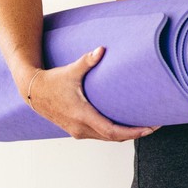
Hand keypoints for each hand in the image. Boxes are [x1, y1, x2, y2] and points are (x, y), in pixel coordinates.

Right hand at [24, 48, 156, 140]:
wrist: (32, 92)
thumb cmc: (52, 81)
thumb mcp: (71, 71)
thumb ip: (87, 61)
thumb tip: (101, 49)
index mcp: (82, 115)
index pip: (113, 131)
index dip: (133, 132)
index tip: (149, 128)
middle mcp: (80, 128)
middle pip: (113, 138)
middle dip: (135, 133)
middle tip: (155, 125)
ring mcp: (77, 131)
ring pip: (107, 138)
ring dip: (125, 135)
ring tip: (144, 126)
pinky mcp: (75, 130)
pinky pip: (99, 136)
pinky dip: (114, 134)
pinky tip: (125, 126)